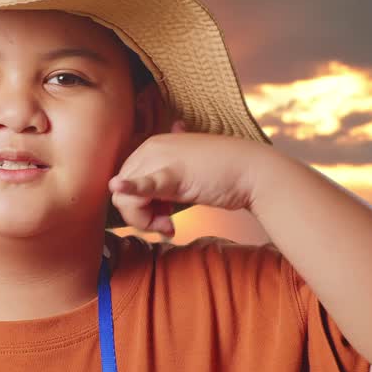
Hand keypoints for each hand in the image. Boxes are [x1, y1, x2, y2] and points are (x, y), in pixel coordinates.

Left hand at [108, 120, 264, 237]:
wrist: (252, 172)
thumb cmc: (221, 174)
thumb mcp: (184, 176)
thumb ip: (165, 185)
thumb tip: (158, 205)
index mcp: (151, 146)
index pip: (125, 183)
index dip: (139, 207)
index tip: (163, 217)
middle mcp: (151, 148)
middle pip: (122, 193)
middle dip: (140, 217)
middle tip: (166, 226)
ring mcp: (160, 158)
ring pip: (127, 200)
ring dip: (146, 222)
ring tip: (169, 226)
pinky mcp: (172, 174)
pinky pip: (143, 184)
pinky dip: (130, 189)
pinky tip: (119, 187)